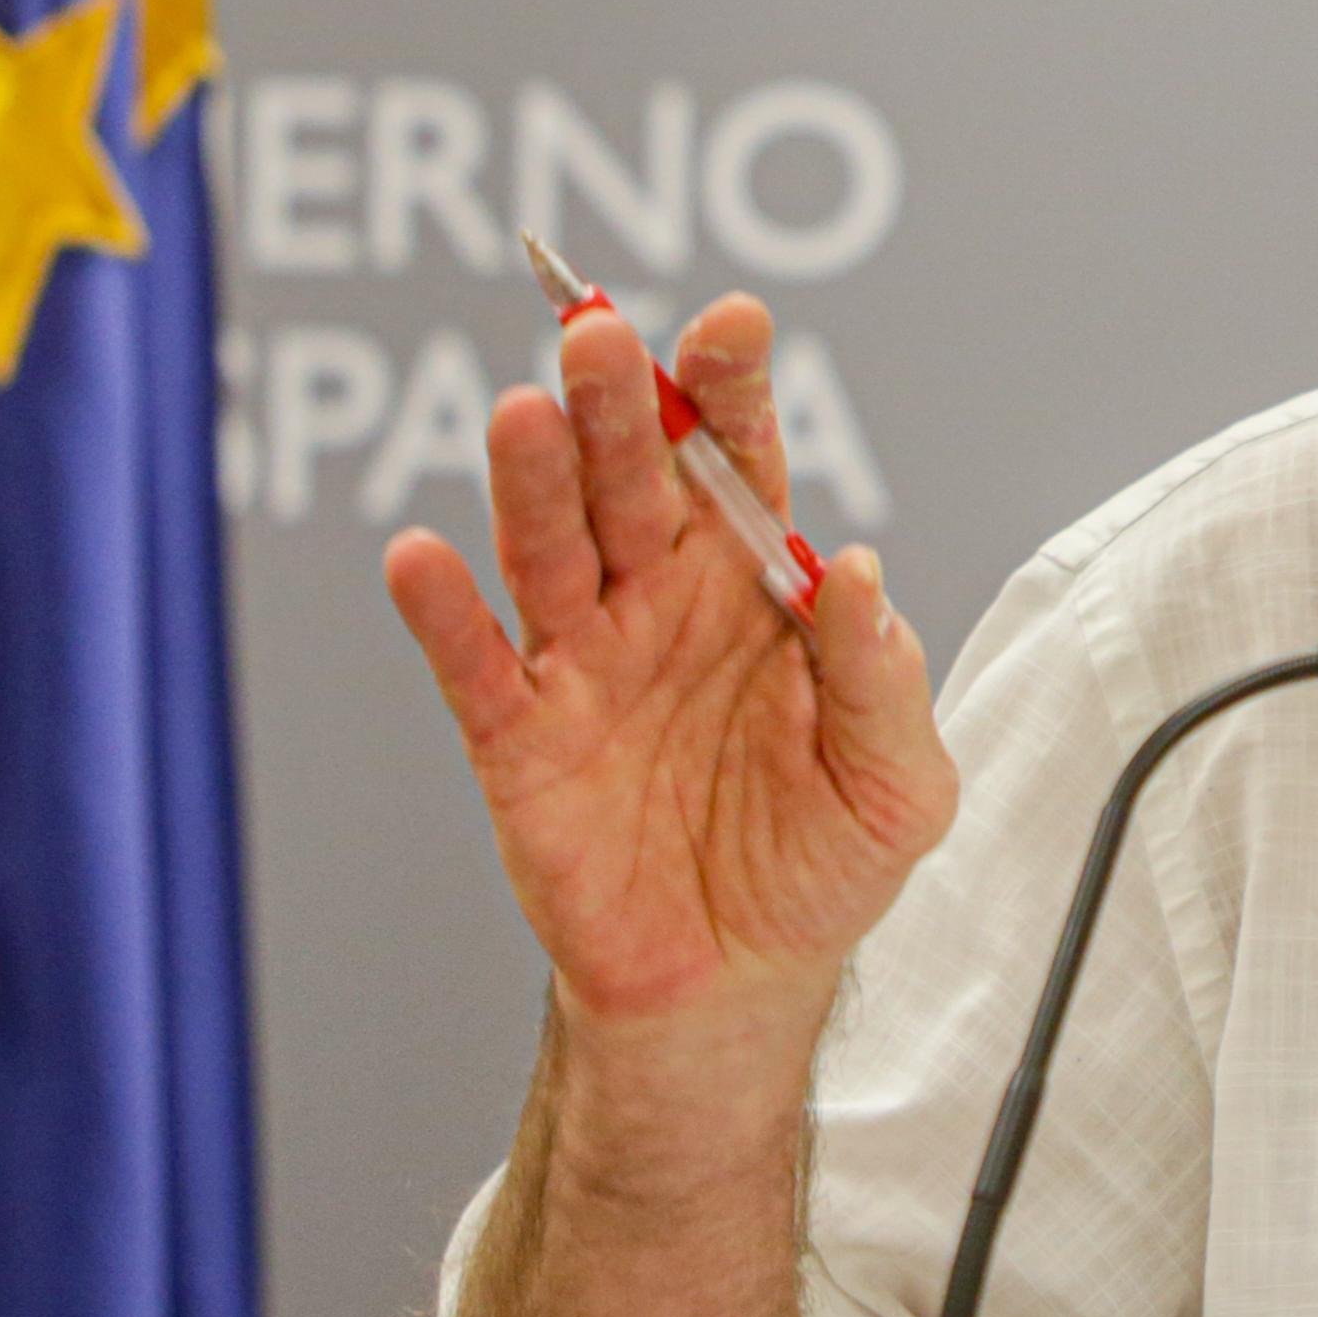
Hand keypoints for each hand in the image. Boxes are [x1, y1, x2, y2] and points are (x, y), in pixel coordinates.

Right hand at [383, 293, 955, 1072]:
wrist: (736, 989)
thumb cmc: (820, 867)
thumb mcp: (897, 785)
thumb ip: (881, 678)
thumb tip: (857, 571)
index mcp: (753, 588)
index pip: (739, 465)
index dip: (729, 393)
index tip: (732, 327)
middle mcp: (659, 601)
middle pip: (630, 481)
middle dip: (617, 407)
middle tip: (599, 339)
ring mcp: (583, 663)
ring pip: (548, 549)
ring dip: (530, 481)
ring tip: (522, 418)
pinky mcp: (518, 738)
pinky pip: (473, 665)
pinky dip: (441, 613)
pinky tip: (420, 559)